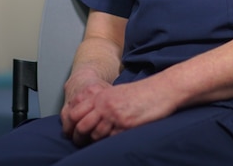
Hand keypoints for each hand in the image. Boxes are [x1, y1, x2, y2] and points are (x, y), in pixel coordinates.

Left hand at [62, 78, 177, 146]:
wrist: (161, 90)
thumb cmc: (141, 93)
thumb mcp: (117, 93)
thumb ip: (102, 103)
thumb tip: (89, 118)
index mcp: (101, 96)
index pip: (75, 112)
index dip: (71, 124)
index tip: (73, 132)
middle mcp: (105, 105)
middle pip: (82, 126)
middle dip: (80, 137)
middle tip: (81, 142)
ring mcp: (115, 115)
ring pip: (96, 135)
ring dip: (97, 140)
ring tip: (101, 141)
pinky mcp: (126, 125)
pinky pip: (111, 139)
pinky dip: (111, 142)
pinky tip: (116, 138)